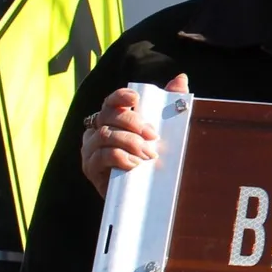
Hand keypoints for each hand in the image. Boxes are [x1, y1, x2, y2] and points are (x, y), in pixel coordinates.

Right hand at [79, 74, 187, 196]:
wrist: (141, 192)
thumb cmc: (150, 156)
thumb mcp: (164, 130)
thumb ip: (171, 103)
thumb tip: (181, 78)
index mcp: (113, 118)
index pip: (111, 101)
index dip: (121, 97)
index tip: (136, 100)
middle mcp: (97, 129)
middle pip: (108, 116)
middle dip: (132, 123)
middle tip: (153, 136)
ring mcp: (91, 148)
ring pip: (104, 135)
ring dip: (129, 142)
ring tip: (147, 154)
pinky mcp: (90, 167)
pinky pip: (101, 156)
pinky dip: (119, 158)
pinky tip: (134, 165)